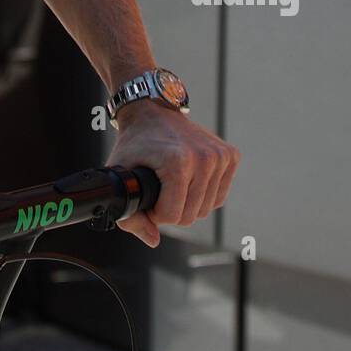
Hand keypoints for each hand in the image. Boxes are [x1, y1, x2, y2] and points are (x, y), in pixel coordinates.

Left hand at [106, 102, 240, 247]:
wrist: (152, 110)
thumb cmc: (134, 143)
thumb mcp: (120, 175)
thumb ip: (129, 215)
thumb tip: (153, 240)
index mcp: (178, 162)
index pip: (172, 217)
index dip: (154, 213)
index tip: (147, 195)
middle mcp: (204, 158)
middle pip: (190, 215)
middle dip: (171, 210)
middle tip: (158, 187)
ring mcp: (220, 155)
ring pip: (206, 209)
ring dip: (187, 203)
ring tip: (172, 181)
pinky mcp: (230, 155)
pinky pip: (218, 196)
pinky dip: (203, 194)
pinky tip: (189, 177)